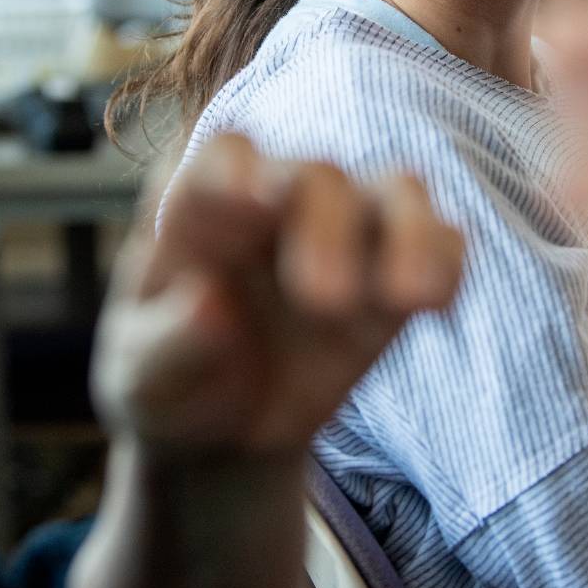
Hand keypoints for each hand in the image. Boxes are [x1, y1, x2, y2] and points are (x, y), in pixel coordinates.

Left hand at [91, 132, 463, 458]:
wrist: (222, 428)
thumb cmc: (168, 381)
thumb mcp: (141, 378)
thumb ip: (166, 343)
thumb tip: (211, 306)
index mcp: (201, 206)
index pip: (225, 159)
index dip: (243, 170)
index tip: (258, 198)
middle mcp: (280, 199)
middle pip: (317, 176)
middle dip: (327, 227)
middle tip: (322, 299)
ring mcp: (347, 230)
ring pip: (395, 192)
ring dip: (409, 235)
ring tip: (413, 297)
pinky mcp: (396, 272)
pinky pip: (440, 245)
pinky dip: (446, 264)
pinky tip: (437, 310)